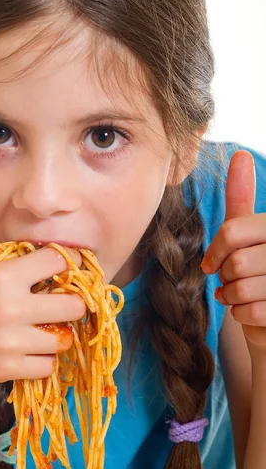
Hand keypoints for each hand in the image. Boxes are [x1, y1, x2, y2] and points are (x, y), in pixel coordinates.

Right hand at [0, 246, 85, 393]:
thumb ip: (2, 261)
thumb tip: (33, 253)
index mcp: (3, 277)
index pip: (58, 260)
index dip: (70, 262)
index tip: (71, 268)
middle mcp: (13, 307)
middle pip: (75, 305)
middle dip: (74, 304)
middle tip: (65, 305)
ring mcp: (13, 341)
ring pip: (65, 339)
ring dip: (58, 336)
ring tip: (45, 332)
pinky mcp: (8, 369)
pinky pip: (48, 366)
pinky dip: (43, 360)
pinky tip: (30, 353)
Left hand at [201, 150, 265, 352]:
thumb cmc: (258, 269)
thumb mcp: (249, 231)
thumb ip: (242, 197)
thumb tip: (239, 154)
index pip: (233, 231)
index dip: (214, 250)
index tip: (210, 265)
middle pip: (236, 262)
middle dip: (226, 277)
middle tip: (232, 281)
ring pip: (242, 288)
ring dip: (231, 297)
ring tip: (238, 295)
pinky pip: (251, 312)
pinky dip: (240, 314)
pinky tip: (247, 310)